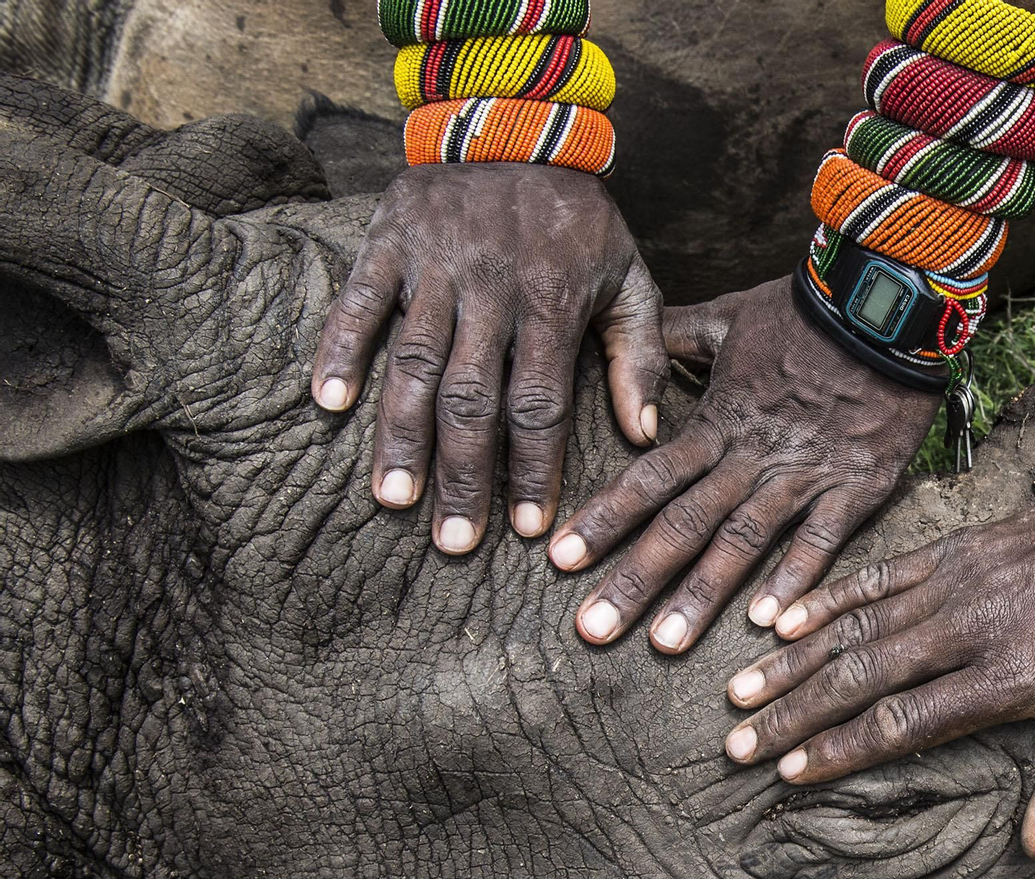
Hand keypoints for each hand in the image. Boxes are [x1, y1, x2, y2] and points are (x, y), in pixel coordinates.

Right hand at [311, 164, 665, 551]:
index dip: (533, 468)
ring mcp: (435, 263)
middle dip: (464, 474)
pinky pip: (360, 301)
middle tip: (454, 542)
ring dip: (401, 434)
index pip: (540, 403)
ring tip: (395, 499)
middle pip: (473, 398)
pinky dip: (340, 350)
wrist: (520, 120)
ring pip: (413, 362)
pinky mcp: (390, 239)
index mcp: (553, 302)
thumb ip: (637, 356)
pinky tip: (329, 404)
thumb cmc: (579, 218)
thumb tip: (644, 436)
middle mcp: (491, 288)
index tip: (529, 529)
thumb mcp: (629, 277)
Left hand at [550, 278, 940, 654]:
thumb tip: (634, 337)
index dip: (603, 520)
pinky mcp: (856, 486)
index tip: (559, 560)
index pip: (649, 478)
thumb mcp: (731, 315)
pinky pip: (822, 541)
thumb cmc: (808, 310)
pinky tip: (770, 625)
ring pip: (742, 543)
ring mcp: (803, 476)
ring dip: (701, 595)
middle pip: (682, 525)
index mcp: (718, 421)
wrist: (885, 305)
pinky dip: (795, 580)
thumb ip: (677, 334)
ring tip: (664, 644)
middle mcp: (751, 457)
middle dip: (634, 579)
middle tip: (592, 629)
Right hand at [722, 494, 1034, 854]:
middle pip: (862, 676)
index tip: (792, 772)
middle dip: (795, 713)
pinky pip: (877, 575)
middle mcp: (968, 628)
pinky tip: (781, 620)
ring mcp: (955, 582)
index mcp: (1008, 676)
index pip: (905, 721)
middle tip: (738, 745)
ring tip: (741, 693)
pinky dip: (827, 598)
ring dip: (793, 660)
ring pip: (856, 626)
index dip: (843, 748)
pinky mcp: (953, 549)